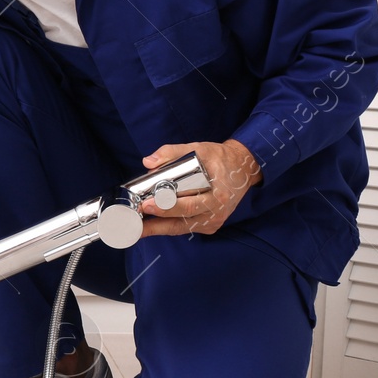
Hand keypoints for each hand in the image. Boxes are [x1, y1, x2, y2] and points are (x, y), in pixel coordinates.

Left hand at [137, 139, 262, 235]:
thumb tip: (149, 162)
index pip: (189, 204)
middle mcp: (216, 212)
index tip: (147, 204)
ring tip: (135, 228)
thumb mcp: (199, 149)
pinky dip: (167, 226)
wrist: (243, 170)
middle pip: (182, 220)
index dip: (166, 206)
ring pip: (180, 228)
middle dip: (156, 222)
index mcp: (217, 194)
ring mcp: (212, 221)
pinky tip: (150, 225)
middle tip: (134, 219)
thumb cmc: (220, 160)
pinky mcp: (209, 226)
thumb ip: (172, 153)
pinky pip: (184, 228)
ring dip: (157, 228)